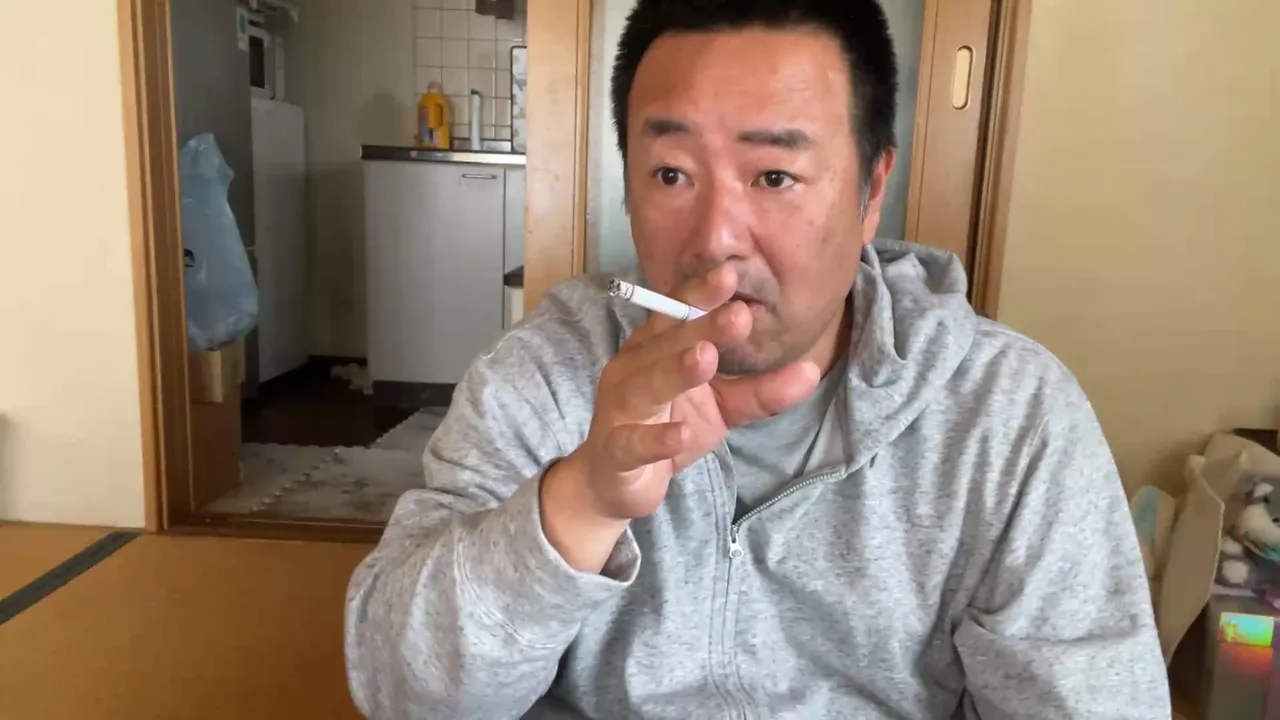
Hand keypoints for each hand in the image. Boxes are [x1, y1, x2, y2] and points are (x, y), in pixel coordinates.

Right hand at [541, 266, 820, 571]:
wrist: (616, 480)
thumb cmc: (668, 426)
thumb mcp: (724, 407)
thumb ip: (763, 390)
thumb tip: (811, 370)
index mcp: (657, 347)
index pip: (678, 312)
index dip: (701, 293)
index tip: (732, 273)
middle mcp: (634, 368)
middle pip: (667, 342)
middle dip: (701, 326)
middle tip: (740, 314)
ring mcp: (620, 407)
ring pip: (647, 385)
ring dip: (676, 371)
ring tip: (706, 357)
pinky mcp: (616, 450)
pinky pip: (634, 442)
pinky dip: (656, 438)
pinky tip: (681, 433)